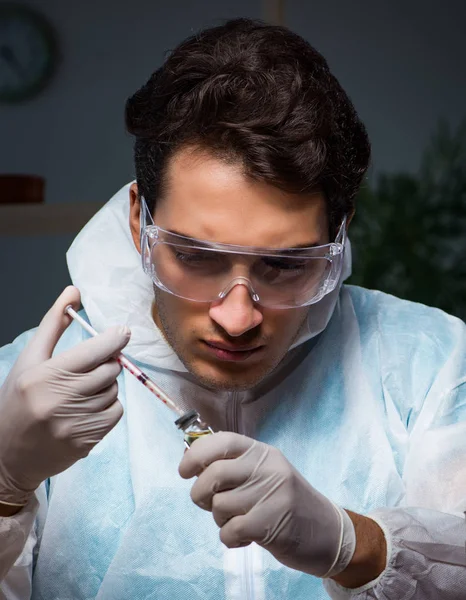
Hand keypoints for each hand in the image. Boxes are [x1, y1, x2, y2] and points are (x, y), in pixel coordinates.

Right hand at [0, 286, 129, 506]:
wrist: (8, 456)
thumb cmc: (17, 401)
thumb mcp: (29, 360)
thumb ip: (53, 325)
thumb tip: (74, 292)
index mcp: (45, 375)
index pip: (95, 351)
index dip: (115, 339)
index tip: (122, 332)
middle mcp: (61, 400)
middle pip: (110, 370)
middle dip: (107, 364)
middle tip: (91, 367)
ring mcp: (75, 423)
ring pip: (114, 391)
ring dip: (106, 387)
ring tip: (81, 392)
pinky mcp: (87, 441)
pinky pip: (116, 413)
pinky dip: (109, 407)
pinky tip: (87, 409)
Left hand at [179, 432, 349, 577]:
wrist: (329, 532)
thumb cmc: (287, 502)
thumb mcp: (265, 473)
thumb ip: (235, 466)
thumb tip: (191, 460)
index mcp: (262, 452)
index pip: (222, 441)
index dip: (196, 454)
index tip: (184, 470)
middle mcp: (267, 468)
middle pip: (213, 474)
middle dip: (201, 493)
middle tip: (209, 503)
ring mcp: (271, 494)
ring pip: (219, 505)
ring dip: (221, 520)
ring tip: (239, 521)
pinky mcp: (271, 523)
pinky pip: (229, 531)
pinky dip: (231, 538)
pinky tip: (246, 536)